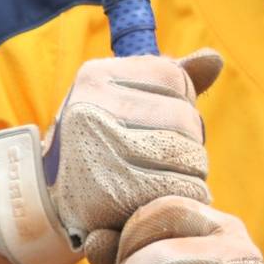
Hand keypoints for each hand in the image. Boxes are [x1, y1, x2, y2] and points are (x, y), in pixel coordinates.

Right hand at [0, 50, 221, 263]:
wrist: (50, 204)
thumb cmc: (98, 143)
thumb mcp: (124, 99)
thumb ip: (172, 77)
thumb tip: (213, 59)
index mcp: (94, 77)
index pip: (174, 76)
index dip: (181, 101)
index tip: (157, 121)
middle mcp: (91, 109)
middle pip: (186, 118)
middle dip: (189, 141)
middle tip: (162, 157)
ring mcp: (98, 151)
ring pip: (189, 154)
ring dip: (192, 171)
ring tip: (162, 176)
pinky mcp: (112, 195)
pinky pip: (183, 189)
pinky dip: (186, 195)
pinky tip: (163, 197)